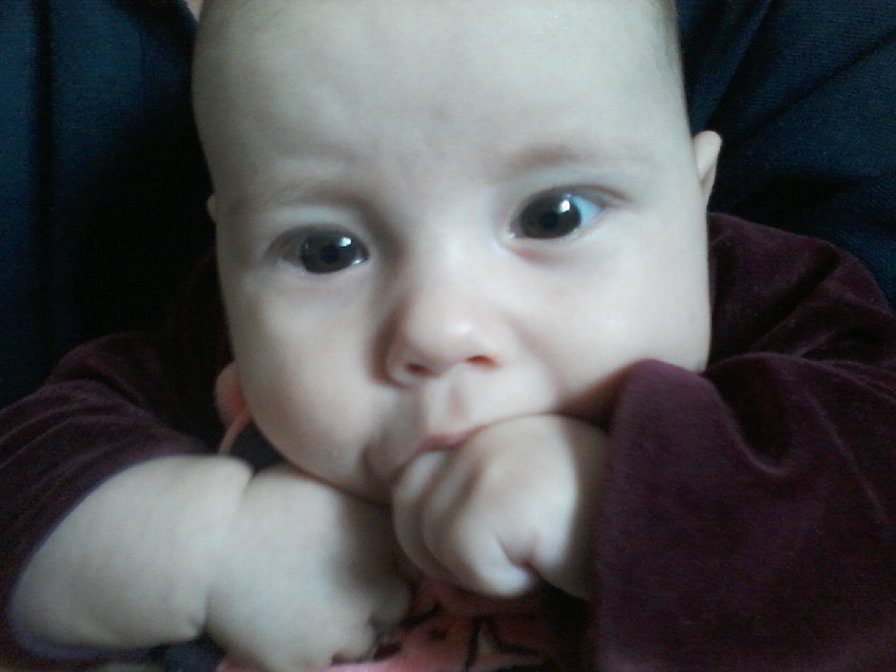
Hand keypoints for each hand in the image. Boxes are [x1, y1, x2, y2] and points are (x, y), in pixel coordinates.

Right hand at [207, 463, 411, 671]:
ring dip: (348, 630)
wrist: (208, 542)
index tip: (370, 561)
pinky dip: (311, 650)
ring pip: (363, 642)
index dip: (392, 565)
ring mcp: (342, 631)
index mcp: (382, 543)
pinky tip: (287, 625)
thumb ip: (369, 509)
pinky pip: (323, 662)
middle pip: (397, 607)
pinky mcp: (307, 662)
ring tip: (313, 608)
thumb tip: (394, 517)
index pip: (414, 567)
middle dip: (377, 600)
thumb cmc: (265, 499)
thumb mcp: (330, 487)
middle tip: (340, 587)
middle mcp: (374, 589)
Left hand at [392, 415, 605, 598]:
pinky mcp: (497, 492)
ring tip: (536, 550)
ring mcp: (486, 456)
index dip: (439, 526)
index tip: (495, 538)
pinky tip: (548, 559)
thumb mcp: (523, 516)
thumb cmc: (598, 526)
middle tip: (517, 550)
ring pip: (423, 537)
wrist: (668, 527)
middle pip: (405, 508)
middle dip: (447, 551)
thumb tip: (431, 580)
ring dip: (476, 568)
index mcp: (483, 426)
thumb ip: (467, 524)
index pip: (411, 480)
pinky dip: (502, 581)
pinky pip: (461, 559)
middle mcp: (479, 430)